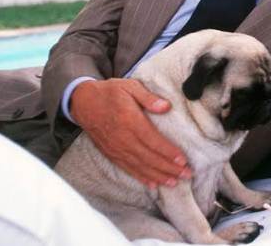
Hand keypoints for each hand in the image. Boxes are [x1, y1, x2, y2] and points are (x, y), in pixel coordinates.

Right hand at [70, 78, 191, 188]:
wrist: (84, 102)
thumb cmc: (110, 92)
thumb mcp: (130, 86)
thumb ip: (148, 97)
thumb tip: (166, 106)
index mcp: (129, 120)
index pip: (152, 140)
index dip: (168, 152)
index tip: (182, 159)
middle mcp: (123, 138)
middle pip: (149, 157)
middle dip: (169, 167)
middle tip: (186, 174)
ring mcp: (116, 148)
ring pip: (140, 166)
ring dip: (158, 176)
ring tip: (174, 182)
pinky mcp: (112, 154)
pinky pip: (128, 169)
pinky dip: (142, 178)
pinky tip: (153, 184)